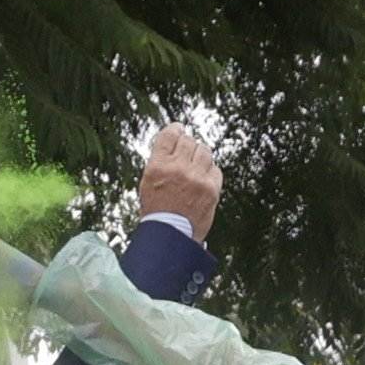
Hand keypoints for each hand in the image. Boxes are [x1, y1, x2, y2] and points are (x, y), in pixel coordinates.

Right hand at [137, 123, 220, 241]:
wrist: (171, 235)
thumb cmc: (158, 210)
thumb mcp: (149, 181)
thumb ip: (161, 161)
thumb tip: (175, 142)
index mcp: (158, 165)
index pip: (169, 135)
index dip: (176, 129)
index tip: (179, 129)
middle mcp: (177, 168)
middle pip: (189, 141)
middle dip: (188, 145)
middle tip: (188, 152)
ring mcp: (196, 178)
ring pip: (204, 151)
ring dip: (200, 155)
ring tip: (196, 164)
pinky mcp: (211, 189)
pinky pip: (215, 169)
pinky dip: (210, 171)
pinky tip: (204, 178)